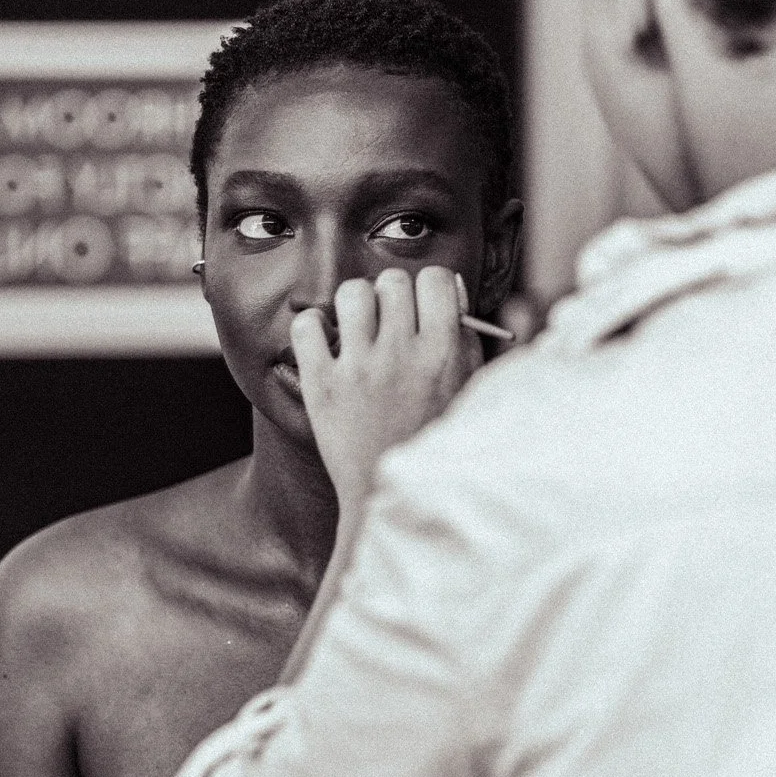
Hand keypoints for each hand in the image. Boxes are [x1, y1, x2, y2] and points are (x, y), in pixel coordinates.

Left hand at [291, 266, 480, 515]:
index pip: (436, 279)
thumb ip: (467, 340)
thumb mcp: (468, 393)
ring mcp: (358, 368)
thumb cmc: (431, 443)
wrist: (388, 496)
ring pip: (351, 293)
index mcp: (444, 355)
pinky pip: (307, 326)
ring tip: (358, 330)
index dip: (429, 287)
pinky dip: (312, 328)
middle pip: (392, 280)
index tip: (422, 306)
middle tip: (389, 323)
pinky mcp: (320, 385)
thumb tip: (449, 289)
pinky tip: (325, 344)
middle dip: (392, 295)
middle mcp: (401, 355)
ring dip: (355, 305)